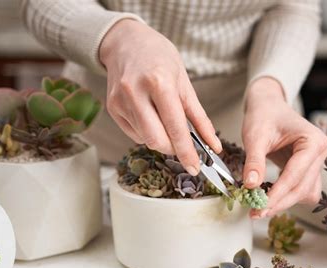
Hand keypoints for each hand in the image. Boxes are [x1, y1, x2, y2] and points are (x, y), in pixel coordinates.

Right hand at [99, 19, 221, 174]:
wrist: (126, 41)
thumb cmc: (159, 57)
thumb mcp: (185, 82)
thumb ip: (199, 117)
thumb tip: (213, 145)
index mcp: (159, 82)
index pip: (175, 128)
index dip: (186, 152)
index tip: (195, 167)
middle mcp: (136, 92)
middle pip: (156, 140)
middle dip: (173, 149)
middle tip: (183, 145)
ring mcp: (120, 101)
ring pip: (145, 139)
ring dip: (161, 139)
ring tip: (165, 119)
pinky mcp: (112, 108)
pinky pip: (134, 133)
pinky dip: (148, 132)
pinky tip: (151, 115)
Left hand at [242, 77, 326, 217]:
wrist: (268, 107)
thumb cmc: (264, 115)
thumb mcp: (255, 135)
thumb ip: (254, 161)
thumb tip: (251, 186)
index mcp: (314, 141)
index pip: (295, 175)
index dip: (277, 194)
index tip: (260, 207)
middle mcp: (320, 153)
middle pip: (303, 188)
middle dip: (280, 202)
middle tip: (256, 212)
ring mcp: (316, 163)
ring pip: (305, 194)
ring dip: (285, 202)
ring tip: (260, 207)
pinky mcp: (308, 170)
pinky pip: (301, 190)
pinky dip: (286, 197)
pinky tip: (268, 197)